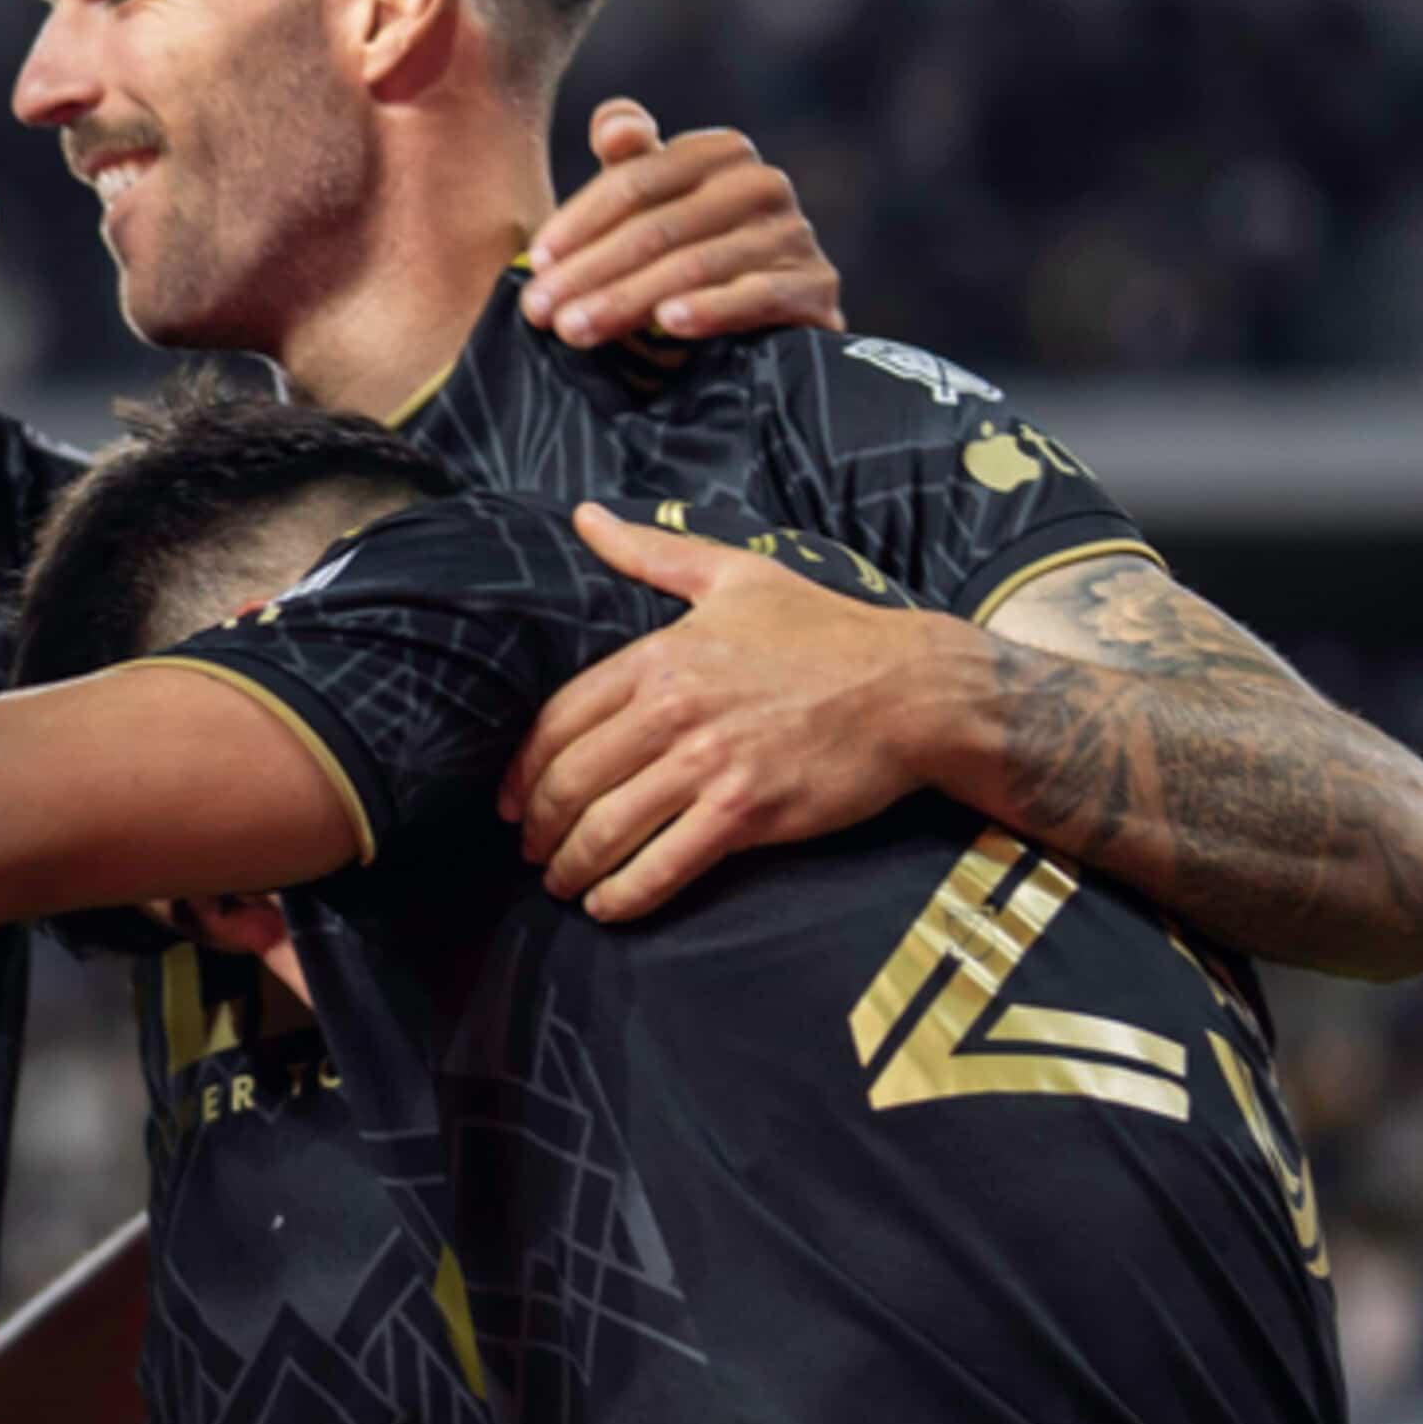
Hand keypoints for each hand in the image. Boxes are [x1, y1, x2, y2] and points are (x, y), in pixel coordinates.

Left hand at [499, 503, 956, 920]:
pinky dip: (624, 894)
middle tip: (529, 850)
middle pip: (571, 780)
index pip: (558, 722)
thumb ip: (650, 552)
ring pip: (607, 827)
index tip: (510, 801)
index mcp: (658, 658)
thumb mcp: (734, 574)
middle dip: (538, 826)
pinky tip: (607, 907)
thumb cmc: (825, 630)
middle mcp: (672, 711)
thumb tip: (584, 516)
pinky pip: (664, 864)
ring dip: (571, 865)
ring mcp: (708, 763)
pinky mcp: (746, 811)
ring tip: (560, 882)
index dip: (523, 771)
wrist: (912, 688)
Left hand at [522, 100, 841, 346]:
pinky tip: (668, 325)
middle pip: (659, 226)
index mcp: (718, 153)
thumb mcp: (648, 214)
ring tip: (576, 330)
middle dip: (590, 271)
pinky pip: (756, 295)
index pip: (636, 179)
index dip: (579, 221)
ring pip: (695, 264)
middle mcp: (761, 183)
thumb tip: (614, 126)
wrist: (765, 330)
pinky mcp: (816, 286)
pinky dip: (710, 308)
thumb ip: (626, 168)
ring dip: (627, 300)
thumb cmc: (685, 260)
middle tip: (540, 311)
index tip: (535, 262)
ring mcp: (793, 234)